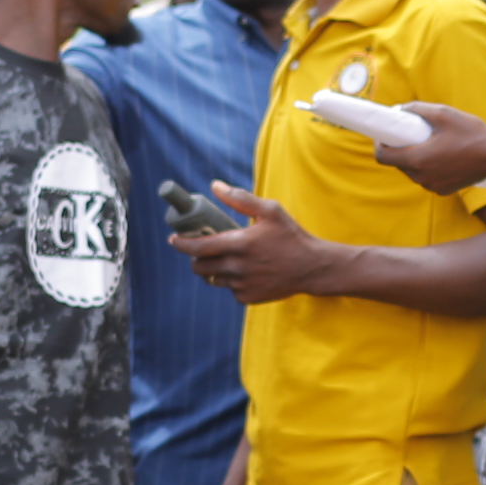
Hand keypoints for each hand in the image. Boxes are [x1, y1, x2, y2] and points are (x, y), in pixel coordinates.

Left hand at [173, 185, 336, 304]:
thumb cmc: (291, 236)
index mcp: (239, 243)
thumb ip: (240, 199)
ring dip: (213, 270)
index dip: (181, 244)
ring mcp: (241, 285)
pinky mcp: (248, 298)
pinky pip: (230, 290)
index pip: (198, 247)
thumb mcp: (270, 210)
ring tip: (227, 260)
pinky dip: (232, 282)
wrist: (311, 268)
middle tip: (204, 249)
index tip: (174, 239)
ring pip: (213, 279)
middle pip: (199, 267)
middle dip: (196, 258)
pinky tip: (246, 272)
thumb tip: (215, 186)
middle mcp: (237, 267)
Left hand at [378, 102, 485, 195]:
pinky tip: (443, 155)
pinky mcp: (442, 190)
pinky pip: (426, 178)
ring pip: (412, 171)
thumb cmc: (472, 133)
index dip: (380, 144)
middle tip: (412, 134)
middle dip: (400, 148)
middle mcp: (421, 177)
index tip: (386, 134)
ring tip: (431, 143)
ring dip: (415, 158)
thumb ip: (417, 109)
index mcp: (417, 159)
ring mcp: (432, 186)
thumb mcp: (444, 113)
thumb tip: (399, 109)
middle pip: (398, 163)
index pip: (383, 156)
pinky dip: (428, 167)